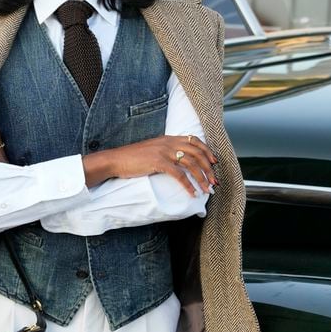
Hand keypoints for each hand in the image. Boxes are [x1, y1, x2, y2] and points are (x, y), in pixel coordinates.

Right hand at [83, 134, 217, 194]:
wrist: (116, 160)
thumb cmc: (132, 158)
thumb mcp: (152, 150)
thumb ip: (165, 151)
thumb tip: (177, 161)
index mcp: (169, 138)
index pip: (195, 141)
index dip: (207, 151)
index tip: (214, 162)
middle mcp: (169, 143)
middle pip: (197, 153)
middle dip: (209, 168)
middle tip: (214, 181)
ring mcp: (164, 152)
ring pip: (191, 164)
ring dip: (202, 178)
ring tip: (207, 189)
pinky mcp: (158, 163)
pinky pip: (179, 174)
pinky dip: (188, 185)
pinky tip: (192, 193)